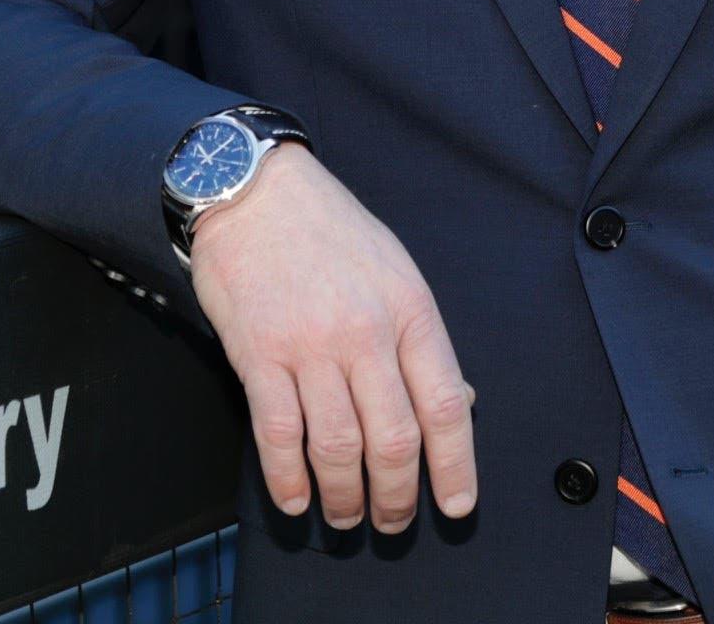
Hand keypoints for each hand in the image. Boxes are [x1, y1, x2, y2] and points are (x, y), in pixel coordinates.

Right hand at [188, 145, 478, 533]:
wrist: (256, 192)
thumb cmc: (331, 232)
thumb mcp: (397, 272)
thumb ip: (422, 340)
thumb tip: (456, 401)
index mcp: (410, 310)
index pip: (445, 403)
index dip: (454, 465)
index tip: (456, 504)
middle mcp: (365, 332)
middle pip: (394, 438)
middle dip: (398, 495)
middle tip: (394, 521)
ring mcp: (310, 346)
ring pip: (338, 446)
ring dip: (345, 497)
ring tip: (346, 517)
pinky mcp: (259, 355)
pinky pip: (279, 433)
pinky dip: (288, 478)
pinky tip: (296, 500)